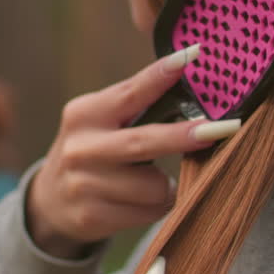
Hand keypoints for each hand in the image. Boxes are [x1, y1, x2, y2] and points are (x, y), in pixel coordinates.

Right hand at [28, 46, 238, 256]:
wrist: (51, 201)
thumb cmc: (93, 151)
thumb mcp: (100, 122)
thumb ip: (136, 108)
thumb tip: (193, 92)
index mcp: (84, 114)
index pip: (130, 91)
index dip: (161, 75)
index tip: (191, 57)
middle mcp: (80, 147)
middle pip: (145, 141)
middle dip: (185, 136)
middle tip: (222, 128)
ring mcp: (83, 184)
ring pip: (154, 184)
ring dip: (165, 185)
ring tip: (150, 182)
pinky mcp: (92, 216)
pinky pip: (148, 211)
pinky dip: (156, 206)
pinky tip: (140, 202)